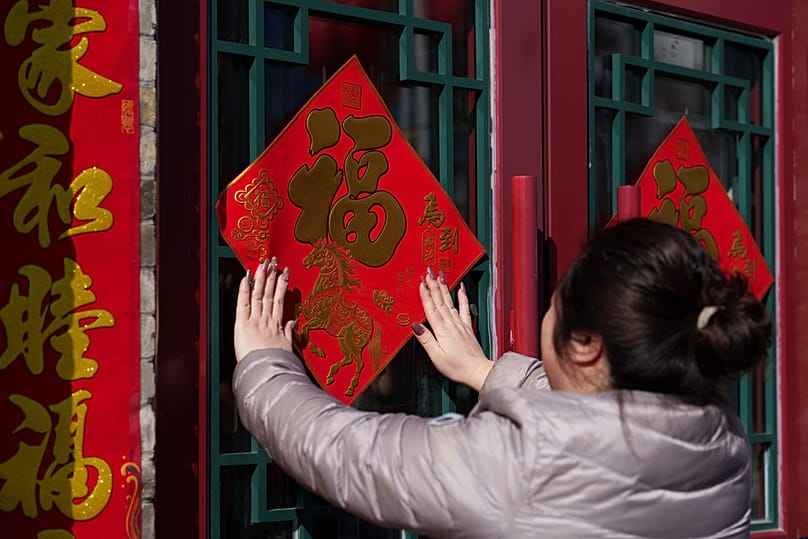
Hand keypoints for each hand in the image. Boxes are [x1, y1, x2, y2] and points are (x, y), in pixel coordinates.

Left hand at [234, 257, 295, 361]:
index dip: (281, 286)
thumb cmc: (278, 365)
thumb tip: (293, 321)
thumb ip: (289, 332)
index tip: (284, 274)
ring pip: (259, 295)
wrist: (268, 373)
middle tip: (274, 262)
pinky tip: (246, 277)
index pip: (279, 301)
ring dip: (261, 278)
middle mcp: (267, 320)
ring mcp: (256, 320)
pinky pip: (243, 304)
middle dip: (272, 277)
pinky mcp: (243, 324)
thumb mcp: (287, 348)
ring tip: (264, 264)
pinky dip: (244, 290)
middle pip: (270, 294)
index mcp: (277, 326)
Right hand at [411, 269, 491, 391]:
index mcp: (442, 330)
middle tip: (428, 271)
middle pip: (440, 300)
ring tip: (440, 275)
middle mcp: (451, 324)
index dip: (425, 294)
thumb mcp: (436, 356)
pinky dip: (462, 297)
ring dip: (444, 287)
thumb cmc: (457, 367)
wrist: (477, 371)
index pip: (431, 308)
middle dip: (433, 284)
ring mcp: (460, 324)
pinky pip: (464, 308)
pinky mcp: (467, 327)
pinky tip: (461, 288)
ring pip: (450, 301)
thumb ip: (426, 339)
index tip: (421, 282)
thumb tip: (415, 325)